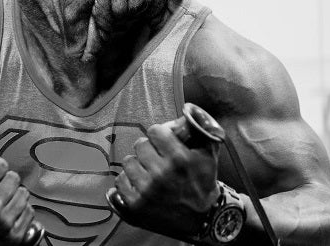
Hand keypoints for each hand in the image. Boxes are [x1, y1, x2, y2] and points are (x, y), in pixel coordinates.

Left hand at [114, 110, 220, 239]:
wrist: (204, 218)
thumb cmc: (204, 183)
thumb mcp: (209, 154)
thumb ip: (200, 129)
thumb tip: (188, 110)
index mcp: (179, 159)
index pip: (154, 130)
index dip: (160, 135)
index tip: (163, 141)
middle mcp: (162, 174)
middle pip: (140, 144)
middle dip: (149, 149)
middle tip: (156, 158)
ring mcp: (147, 190)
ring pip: (128, 161)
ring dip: (138, 165)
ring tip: (148, 171)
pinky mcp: (136, 204)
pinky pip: (120, 181)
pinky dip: (128, 181)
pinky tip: (140, 183)